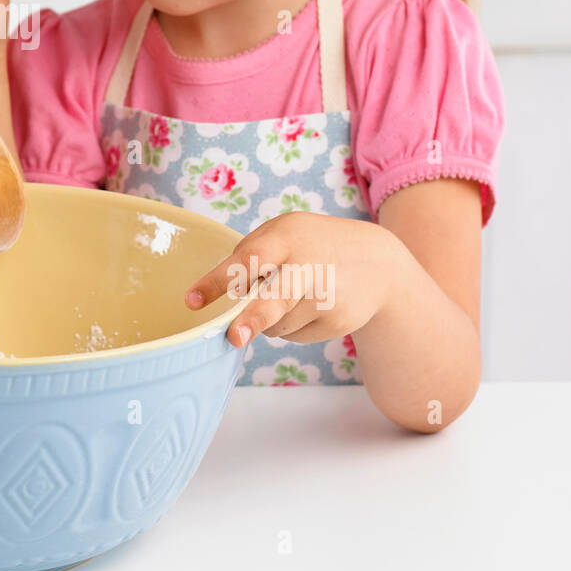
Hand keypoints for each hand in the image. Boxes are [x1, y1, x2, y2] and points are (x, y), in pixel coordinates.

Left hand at [183, 212, 407, 349]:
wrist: (379, 263)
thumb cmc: (312, 245)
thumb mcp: (285, 232)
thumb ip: (251, 256)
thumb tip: (224, 297)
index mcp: (287, 238)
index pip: (248, 258)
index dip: (218, 280)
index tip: (191, 301)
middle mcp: (308, 266)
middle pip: (275, 299)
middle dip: (252, 320)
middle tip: (233, 338)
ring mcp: (326, 297)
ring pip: (276, 325)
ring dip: (268, 320)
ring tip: (289, 294)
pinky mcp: (337, 322)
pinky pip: (295, 336)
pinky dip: (291, 326)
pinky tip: (309, 305)